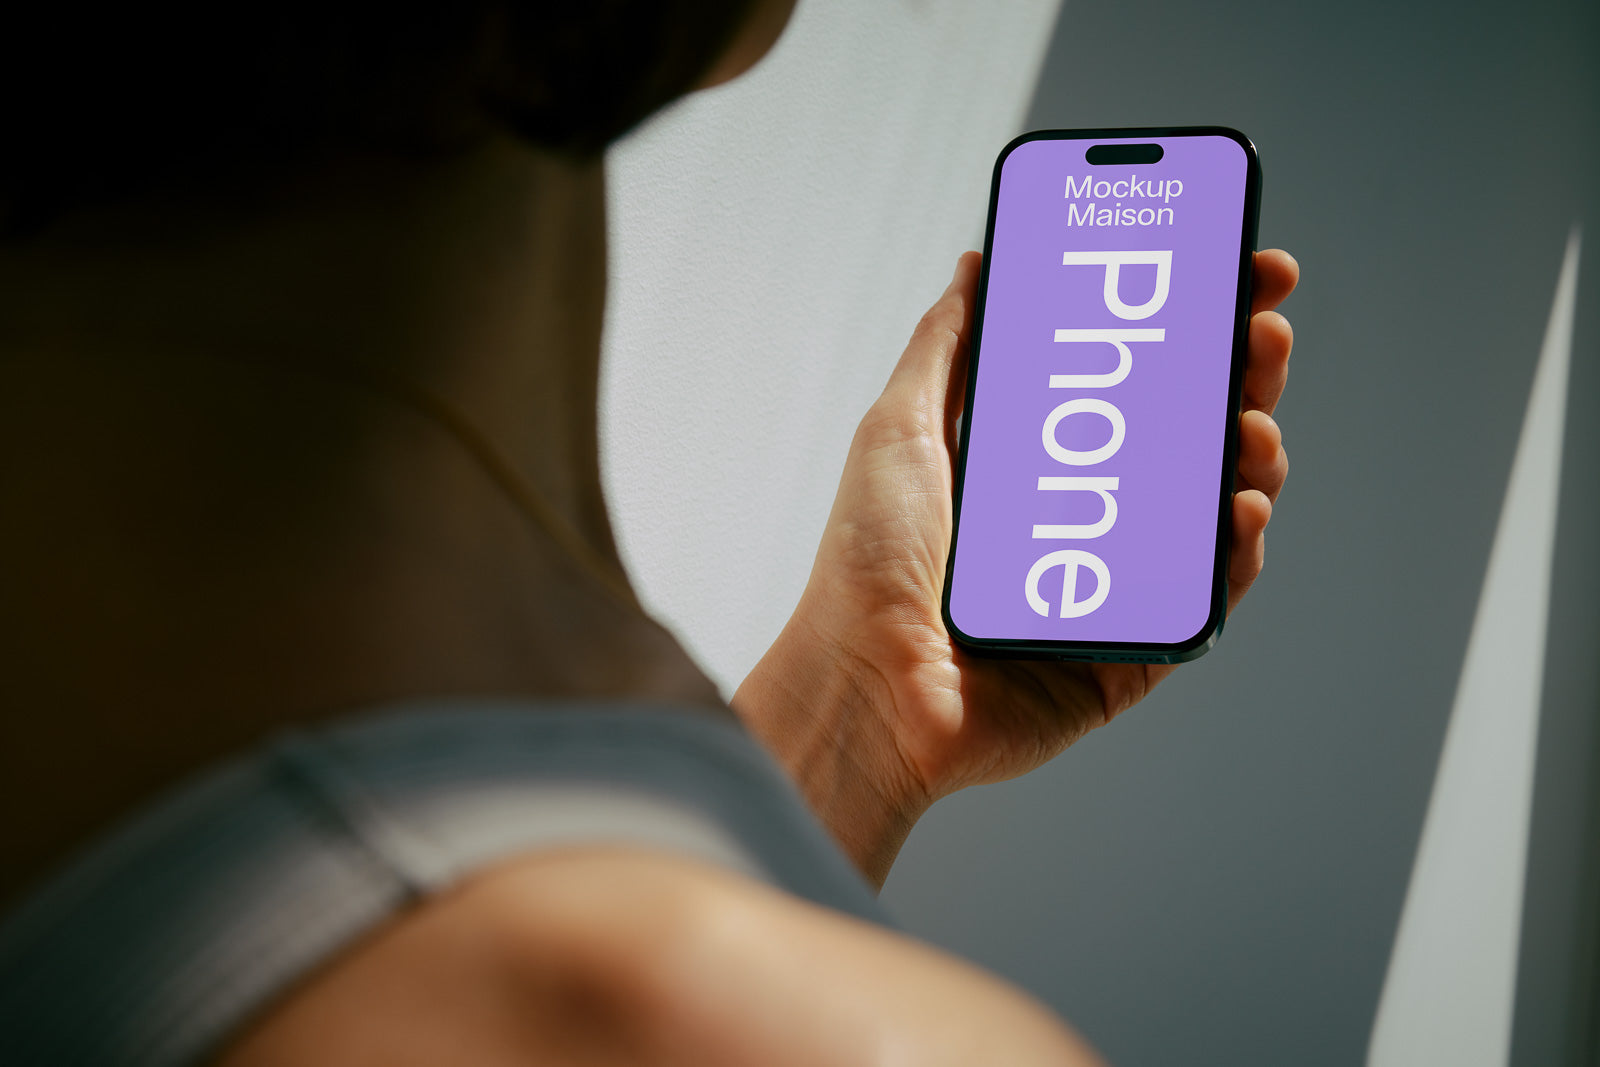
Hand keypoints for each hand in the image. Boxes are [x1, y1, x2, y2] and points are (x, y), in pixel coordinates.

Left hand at [734, 250, 1297, 884]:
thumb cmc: (867, 564)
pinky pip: (1205, 599)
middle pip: (1184, 435)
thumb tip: (979, 265)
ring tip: (1249, 417)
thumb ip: (947, 343)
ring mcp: (1113, 584)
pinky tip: (1241, 506)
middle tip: (1259, 325)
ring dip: (1248, 453)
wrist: (863, 683)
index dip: (1185, 325)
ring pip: (1209, 511)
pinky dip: (1236, 552)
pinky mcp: (1131, 653)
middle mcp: (1081, 518)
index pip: (1129, 380)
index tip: (1230, 267)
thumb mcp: (901, 426)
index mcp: (1033, 462)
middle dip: (1235, 374)